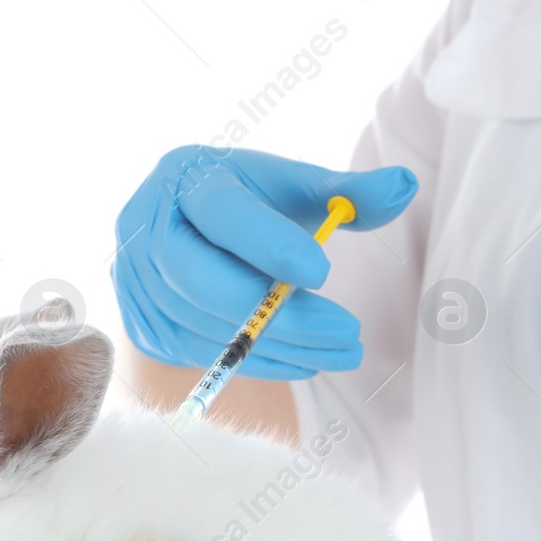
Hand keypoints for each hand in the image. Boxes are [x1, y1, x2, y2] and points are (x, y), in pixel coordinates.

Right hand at [111, 146, 417, 379]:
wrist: (193, 234)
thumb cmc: (254, 206)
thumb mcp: (296, 189)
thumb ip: (349, 192)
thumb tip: (404, 186)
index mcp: (184, 179)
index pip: (223, 215)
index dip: (269, 245)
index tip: (325, 273)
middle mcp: (145, 228)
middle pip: (200, 282)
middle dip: (277, 316)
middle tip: (348, 332)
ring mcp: (135, 283)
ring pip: (202, 326)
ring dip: (279, 346)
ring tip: (344, 350)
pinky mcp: (144, 327)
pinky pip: (200, 353)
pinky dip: (257, 362)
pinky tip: (307, 359)